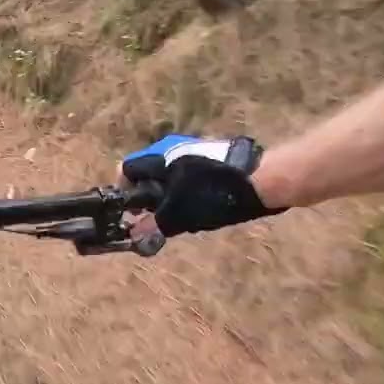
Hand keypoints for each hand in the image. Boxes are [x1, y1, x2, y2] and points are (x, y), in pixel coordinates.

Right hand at [120, 135, 285, 237]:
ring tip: (180, 215)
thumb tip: (134, 236)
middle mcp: (170, 147)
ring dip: (167, 193)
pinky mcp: (211, 153)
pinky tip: (201, 204)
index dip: (124, 192)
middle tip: (155, 218)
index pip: (126, 170)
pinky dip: (185, 188)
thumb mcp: (178, 214)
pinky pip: (187, 172)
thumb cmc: (213, 194)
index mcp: (157, 157)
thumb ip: (153, 224)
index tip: (131, 212)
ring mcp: (192, 147)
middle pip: (147, 172)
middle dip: (147, 195)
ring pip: (168, 172)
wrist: (260, 179)